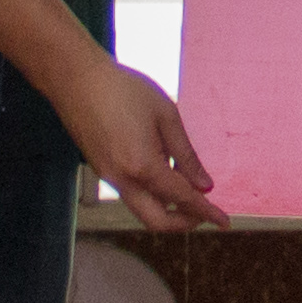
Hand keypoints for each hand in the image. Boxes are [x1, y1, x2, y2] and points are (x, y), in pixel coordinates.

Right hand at [55, 60, 225, 230]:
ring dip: (167, 208)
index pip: (181, 198)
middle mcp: (123, 180)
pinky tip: (163, 171)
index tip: (225, 222)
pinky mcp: (101, 171)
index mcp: (143, 166)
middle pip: (156, 221)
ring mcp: (109, 178)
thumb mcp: (165, 115)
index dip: (206, 212)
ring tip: (187, 186)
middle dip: (183, 222)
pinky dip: (151, 194)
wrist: (77, 80)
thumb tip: (204, 186)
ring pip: (142, 210)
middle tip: (204, 211)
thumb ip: (186, 155)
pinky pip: (131, 194)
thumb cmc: (124, 89)